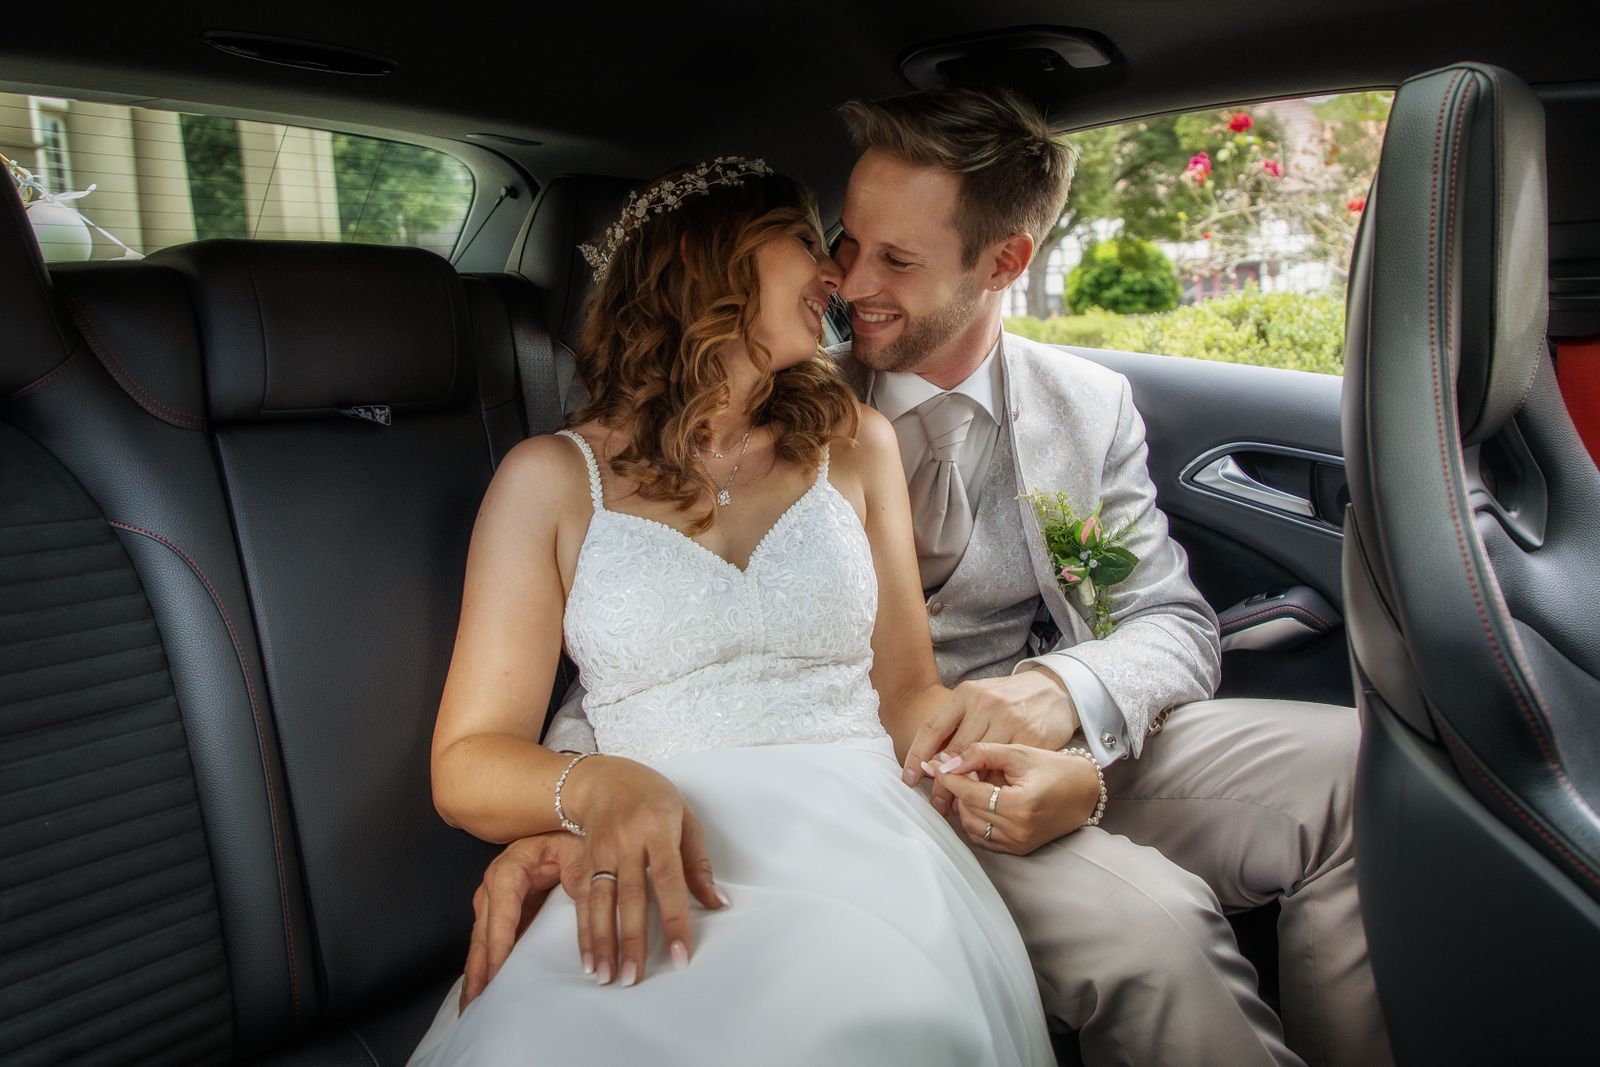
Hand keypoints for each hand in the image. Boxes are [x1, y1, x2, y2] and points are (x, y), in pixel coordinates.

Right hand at [461, 832, 584, 1009]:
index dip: (498, 941)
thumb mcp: (581, 859)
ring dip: (475, 972)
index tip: (497, 971)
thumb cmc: (574, 842)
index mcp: (512, 866)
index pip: (502, 907)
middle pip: (483, 929)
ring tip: (471, 1005)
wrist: (569, 829)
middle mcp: (495, 882)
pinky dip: (482, 965)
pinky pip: (486, 940)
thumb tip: (590, 925)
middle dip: (479, 967)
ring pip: (480, 939)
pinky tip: (479, 989)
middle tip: (475, 1002)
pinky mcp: (498, 911)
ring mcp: (493, 898)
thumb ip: (581, 888)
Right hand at [561, 756, 727, 987]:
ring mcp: (601, 852)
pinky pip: (583, 901)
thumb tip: (717, 903)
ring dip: (602, 942)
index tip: (681, 954)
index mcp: (658, 829)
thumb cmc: (653, 798)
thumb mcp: (685, 819)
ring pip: (600, 902)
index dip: (675, 919)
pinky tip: (589, 960)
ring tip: (607, 976)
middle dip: (631, 940)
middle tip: (634, 977)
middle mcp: (626, 841)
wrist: (604, 779)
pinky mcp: (583, 861)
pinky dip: (584, 932)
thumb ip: (698, 864)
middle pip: (630, 896)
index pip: (669, 880)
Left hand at [901, 670, 1079, 815]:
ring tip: (957, 807)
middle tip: (935, 804)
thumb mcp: (978, 698)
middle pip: (955, 753)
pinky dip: (995, 790)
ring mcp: (1011, 721)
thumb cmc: (1009, 699)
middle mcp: (987, 705)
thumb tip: (930, 760)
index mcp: (967, 694)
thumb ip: (955, 723)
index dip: (917, 756)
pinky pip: (1008, 771)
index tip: (910, 780)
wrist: (1054, 689)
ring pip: (981, 766)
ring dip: (967, 792)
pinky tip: (987, 801)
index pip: (932, 728)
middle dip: (943, 784)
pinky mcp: (1032, 738)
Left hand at [933, 743, 1100, 854]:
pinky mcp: (1018, 849)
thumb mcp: (1019, 753)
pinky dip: (975, 819)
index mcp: (1018, 805)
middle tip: (952, 767)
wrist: (1084, 791)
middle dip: (956, 788)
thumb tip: (948, 761)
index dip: (948, 777)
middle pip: (967, 810)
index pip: (969, 793)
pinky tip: (977, 801)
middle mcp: (1017, 830)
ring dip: (963, 804)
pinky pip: (983, 837)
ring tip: (968, 783)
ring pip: (971, 826)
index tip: (932, 763)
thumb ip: (982, 754)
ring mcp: (1018, 843)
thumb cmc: (1053, 767)